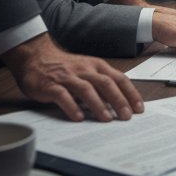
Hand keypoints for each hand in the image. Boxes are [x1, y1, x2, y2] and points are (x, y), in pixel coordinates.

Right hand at [0, 33, 143, 122]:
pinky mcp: (51, 85)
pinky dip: (72, 106)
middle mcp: (85, 69)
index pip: (119, 78)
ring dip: (98, 104)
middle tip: (126, 117)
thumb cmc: (65, 67)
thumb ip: (101, 83)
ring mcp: (68, 77)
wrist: (36, 56)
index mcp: (97, 66)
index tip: (139, 108)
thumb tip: (119, 104)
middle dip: (119, 100)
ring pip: (87, 89)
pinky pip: (63, 95)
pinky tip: (78, 117)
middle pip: (106, 83)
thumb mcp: (87, 70)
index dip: (130, 93)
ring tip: (106, 119)